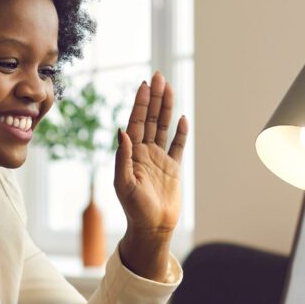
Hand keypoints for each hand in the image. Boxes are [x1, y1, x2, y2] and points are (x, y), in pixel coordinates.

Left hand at [114, 71, 187, 280]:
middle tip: (158, 76)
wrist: (152, 227)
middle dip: (154, 98)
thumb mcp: (123, 183)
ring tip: (169, 87)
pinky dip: (181, 132)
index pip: (136, 122)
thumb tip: (121, 131)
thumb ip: (122, 157)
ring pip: (164, 127)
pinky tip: (182, 117)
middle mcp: (144, 152)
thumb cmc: (134, 209)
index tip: (144, 85)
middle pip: (151, 119)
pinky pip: (178, 145)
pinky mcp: (173, 168)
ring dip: (166, 108)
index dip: (140, 104)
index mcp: (131, 154)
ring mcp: (159, 159)